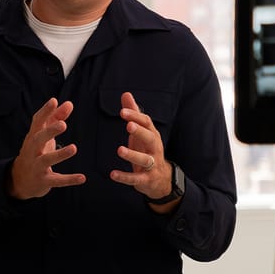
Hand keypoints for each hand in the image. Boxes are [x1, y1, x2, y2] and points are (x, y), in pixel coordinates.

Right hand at [7, 97, 85, 199]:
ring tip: (74, 148)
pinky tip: (82, 178)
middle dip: (49, 132)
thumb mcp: (43, 135)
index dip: (45, 111)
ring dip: (60, 154)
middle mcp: (33, 150)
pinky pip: (57, 181)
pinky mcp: (44, 181)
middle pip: (38, 139)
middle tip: (63, 124)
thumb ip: (55, 118)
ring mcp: (37, 166)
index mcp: (33, 137)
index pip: (37, 122)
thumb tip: (69, 103)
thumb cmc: (36, 151)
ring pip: (46, 160)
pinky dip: (69, 180)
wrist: (20, 180)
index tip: (54, 101)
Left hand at [110, 91, 177, 211]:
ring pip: (144, 159)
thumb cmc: (148, 150)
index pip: (147, 123)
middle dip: (140, 132)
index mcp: (152, 135)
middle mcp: (154, 148)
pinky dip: (125, 177)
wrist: (161, 179)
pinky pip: (136, 178)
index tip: (122, 112)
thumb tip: (126, 94)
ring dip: (132, 155)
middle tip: (128, 126)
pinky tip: (113, 174)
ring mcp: (152, 164)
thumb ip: (134, 114)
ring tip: (120, 150)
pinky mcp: (146, 179)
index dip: (135, 117)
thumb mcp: (142, 131)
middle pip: (150, 138)